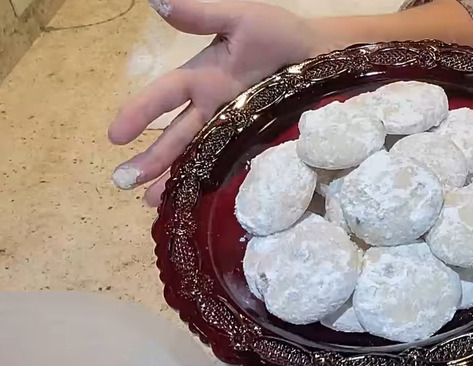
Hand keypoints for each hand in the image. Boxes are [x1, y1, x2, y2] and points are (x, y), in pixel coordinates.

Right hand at [108, 0, 328, 204]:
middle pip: (177, 137)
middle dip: (151, 159)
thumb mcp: (239, 19)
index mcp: (202, 79)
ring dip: (174, 178)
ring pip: (199, 157)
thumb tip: (156, 0)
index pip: (164, 97)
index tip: (114, 136)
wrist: (323, 56)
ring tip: (152, 204)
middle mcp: (213, 110)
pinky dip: (214, 184)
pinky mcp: (257, 144)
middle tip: (122, 181)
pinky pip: (233, 166)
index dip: (139, 113)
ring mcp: (234, 130)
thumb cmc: (279, 34)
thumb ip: (201, 16)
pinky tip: (198, 203)